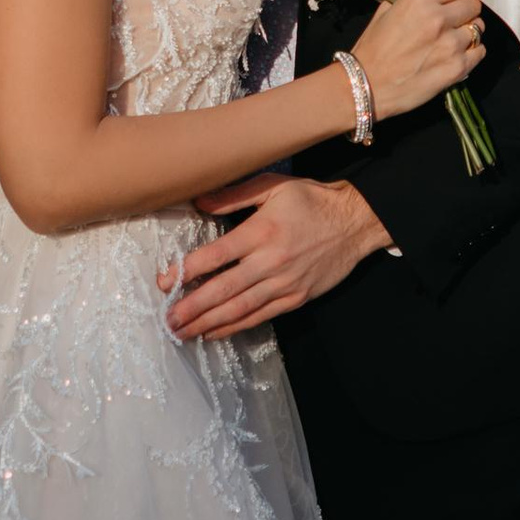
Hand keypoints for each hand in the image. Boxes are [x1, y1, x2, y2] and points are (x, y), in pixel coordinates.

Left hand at [161, 176, 390, 340]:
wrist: (356, 222)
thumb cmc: (313, 200)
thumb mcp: (274, 187)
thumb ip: (234, 195)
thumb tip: (198, 201)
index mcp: (262, 231)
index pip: (216, 256)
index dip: (187, 271)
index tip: (164, 281)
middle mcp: (272, 260)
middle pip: (224, 289)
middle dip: (192, 307)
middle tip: (167, 320)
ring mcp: (285, 282)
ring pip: (240, 308)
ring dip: (208, 323)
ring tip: (183, 332)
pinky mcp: (296, 297)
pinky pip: (261, 316)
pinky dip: (236, 326)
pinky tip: (214, 332)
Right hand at [355, 0, 485, 122]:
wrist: (366, 86)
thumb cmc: (372, 50)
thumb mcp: (386, 11)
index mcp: (419, 0)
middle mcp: (438, 18)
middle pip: (474, 4)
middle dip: (465, 10)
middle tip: (454, 19)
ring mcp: (450, 44)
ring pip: (479, 28)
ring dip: (468, 32)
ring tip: (452, 40)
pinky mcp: (457, 68)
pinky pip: (480, 51)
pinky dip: (472, 52)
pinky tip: (456, 55)